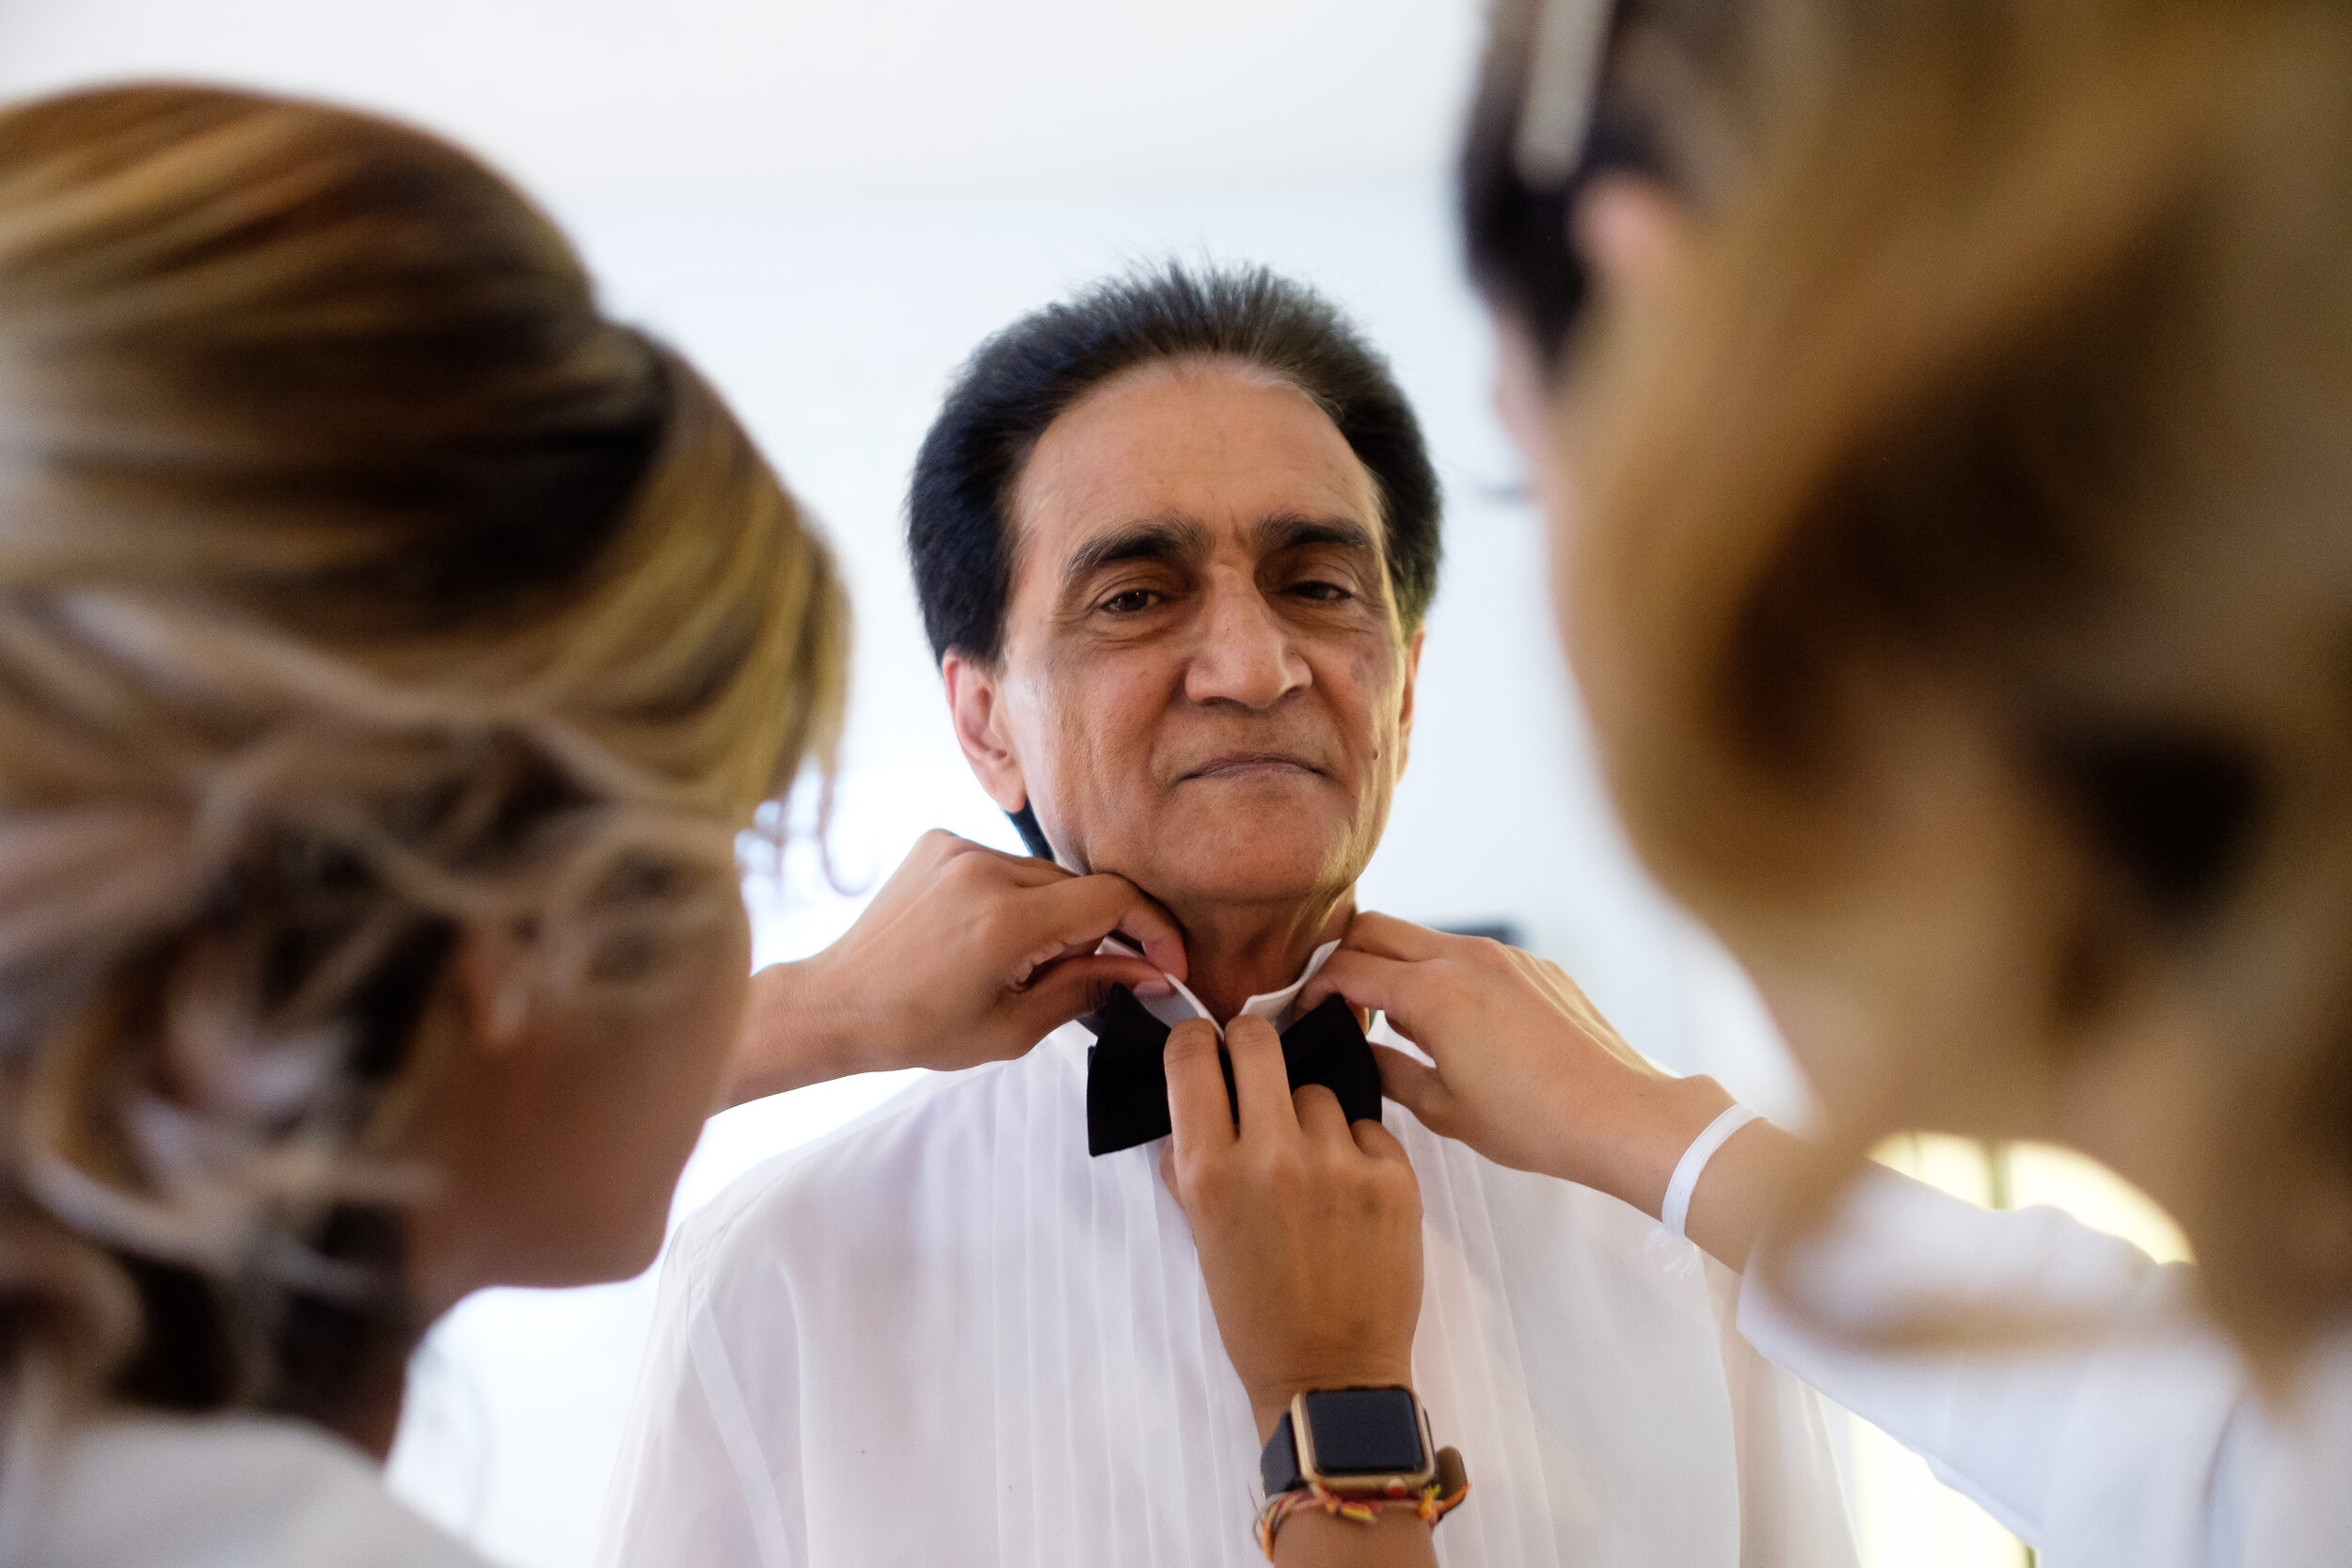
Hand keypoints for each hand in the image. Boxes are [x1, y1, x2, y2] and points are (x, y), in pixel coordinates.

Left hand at [720, 830, 1184, 1106]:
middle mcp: (983, 869)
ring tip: (1028, 960)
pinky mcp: (940, 841)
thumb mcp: (1014, 1028)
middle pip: (1082, 885)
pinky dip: (1018, 895)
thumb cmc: (919, 1028)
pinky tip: (991, 934)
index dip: (1152, 928)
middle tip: (1097, 975)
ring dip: (1058, 912)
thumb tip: (1148, 970)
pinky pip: (1007, 863)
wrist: (838, 1004)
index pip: (1111, 898)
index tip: (1166, 962)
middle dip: (1104, 929)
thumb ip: (1088, 989)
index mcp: (1004, 922)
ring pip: (1046, 873)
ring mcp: (958, 847)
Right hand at [1159, 1014, 1422, 1444]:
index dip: (1198, 1041)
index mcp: (1209, 1171)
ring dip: (1310, 1117)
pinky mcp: (1394, 1177)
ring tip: (1312, 1171)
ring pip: (1318, 1090)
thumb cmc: (1255, 1312)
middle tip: (1258, 1073)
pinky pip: (1367, 1128)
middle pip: (1259, 1040)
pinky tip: (1351, 1197)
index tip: (1207, 1050)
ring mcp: (1337, 1163)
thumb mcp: (1202, 1234)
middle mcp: (1270, 1155)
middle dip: (1253, 1047)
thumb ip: (1190, 1162)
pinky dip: (1357, 1151)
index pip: (1192, 1055)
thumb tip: (1192, 1097)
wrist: (1330, 1375)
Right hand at [1297, 912, 1733, 1220]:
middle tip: (1341, 1005)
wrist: (1620, 1114)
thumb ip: (1389, 1070)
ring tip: (1399, 1020)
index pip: (1346, 968)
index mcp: (1433, 992)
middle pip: (1376, 928)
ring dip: (1397, 964)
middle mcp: (1466, 958)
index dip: (1314, 990)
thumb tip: (1360, 1052)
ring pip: (1425, 937)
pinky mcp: (1534, 966)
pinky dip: (1445, 973)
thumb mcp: (1444, 1110)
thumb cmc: (1535, 1122)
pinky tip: (1457, 1024)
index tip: (1308, 1014)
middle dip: (1346, 959)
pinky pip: (1471, 954)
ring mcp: (1504, 956)